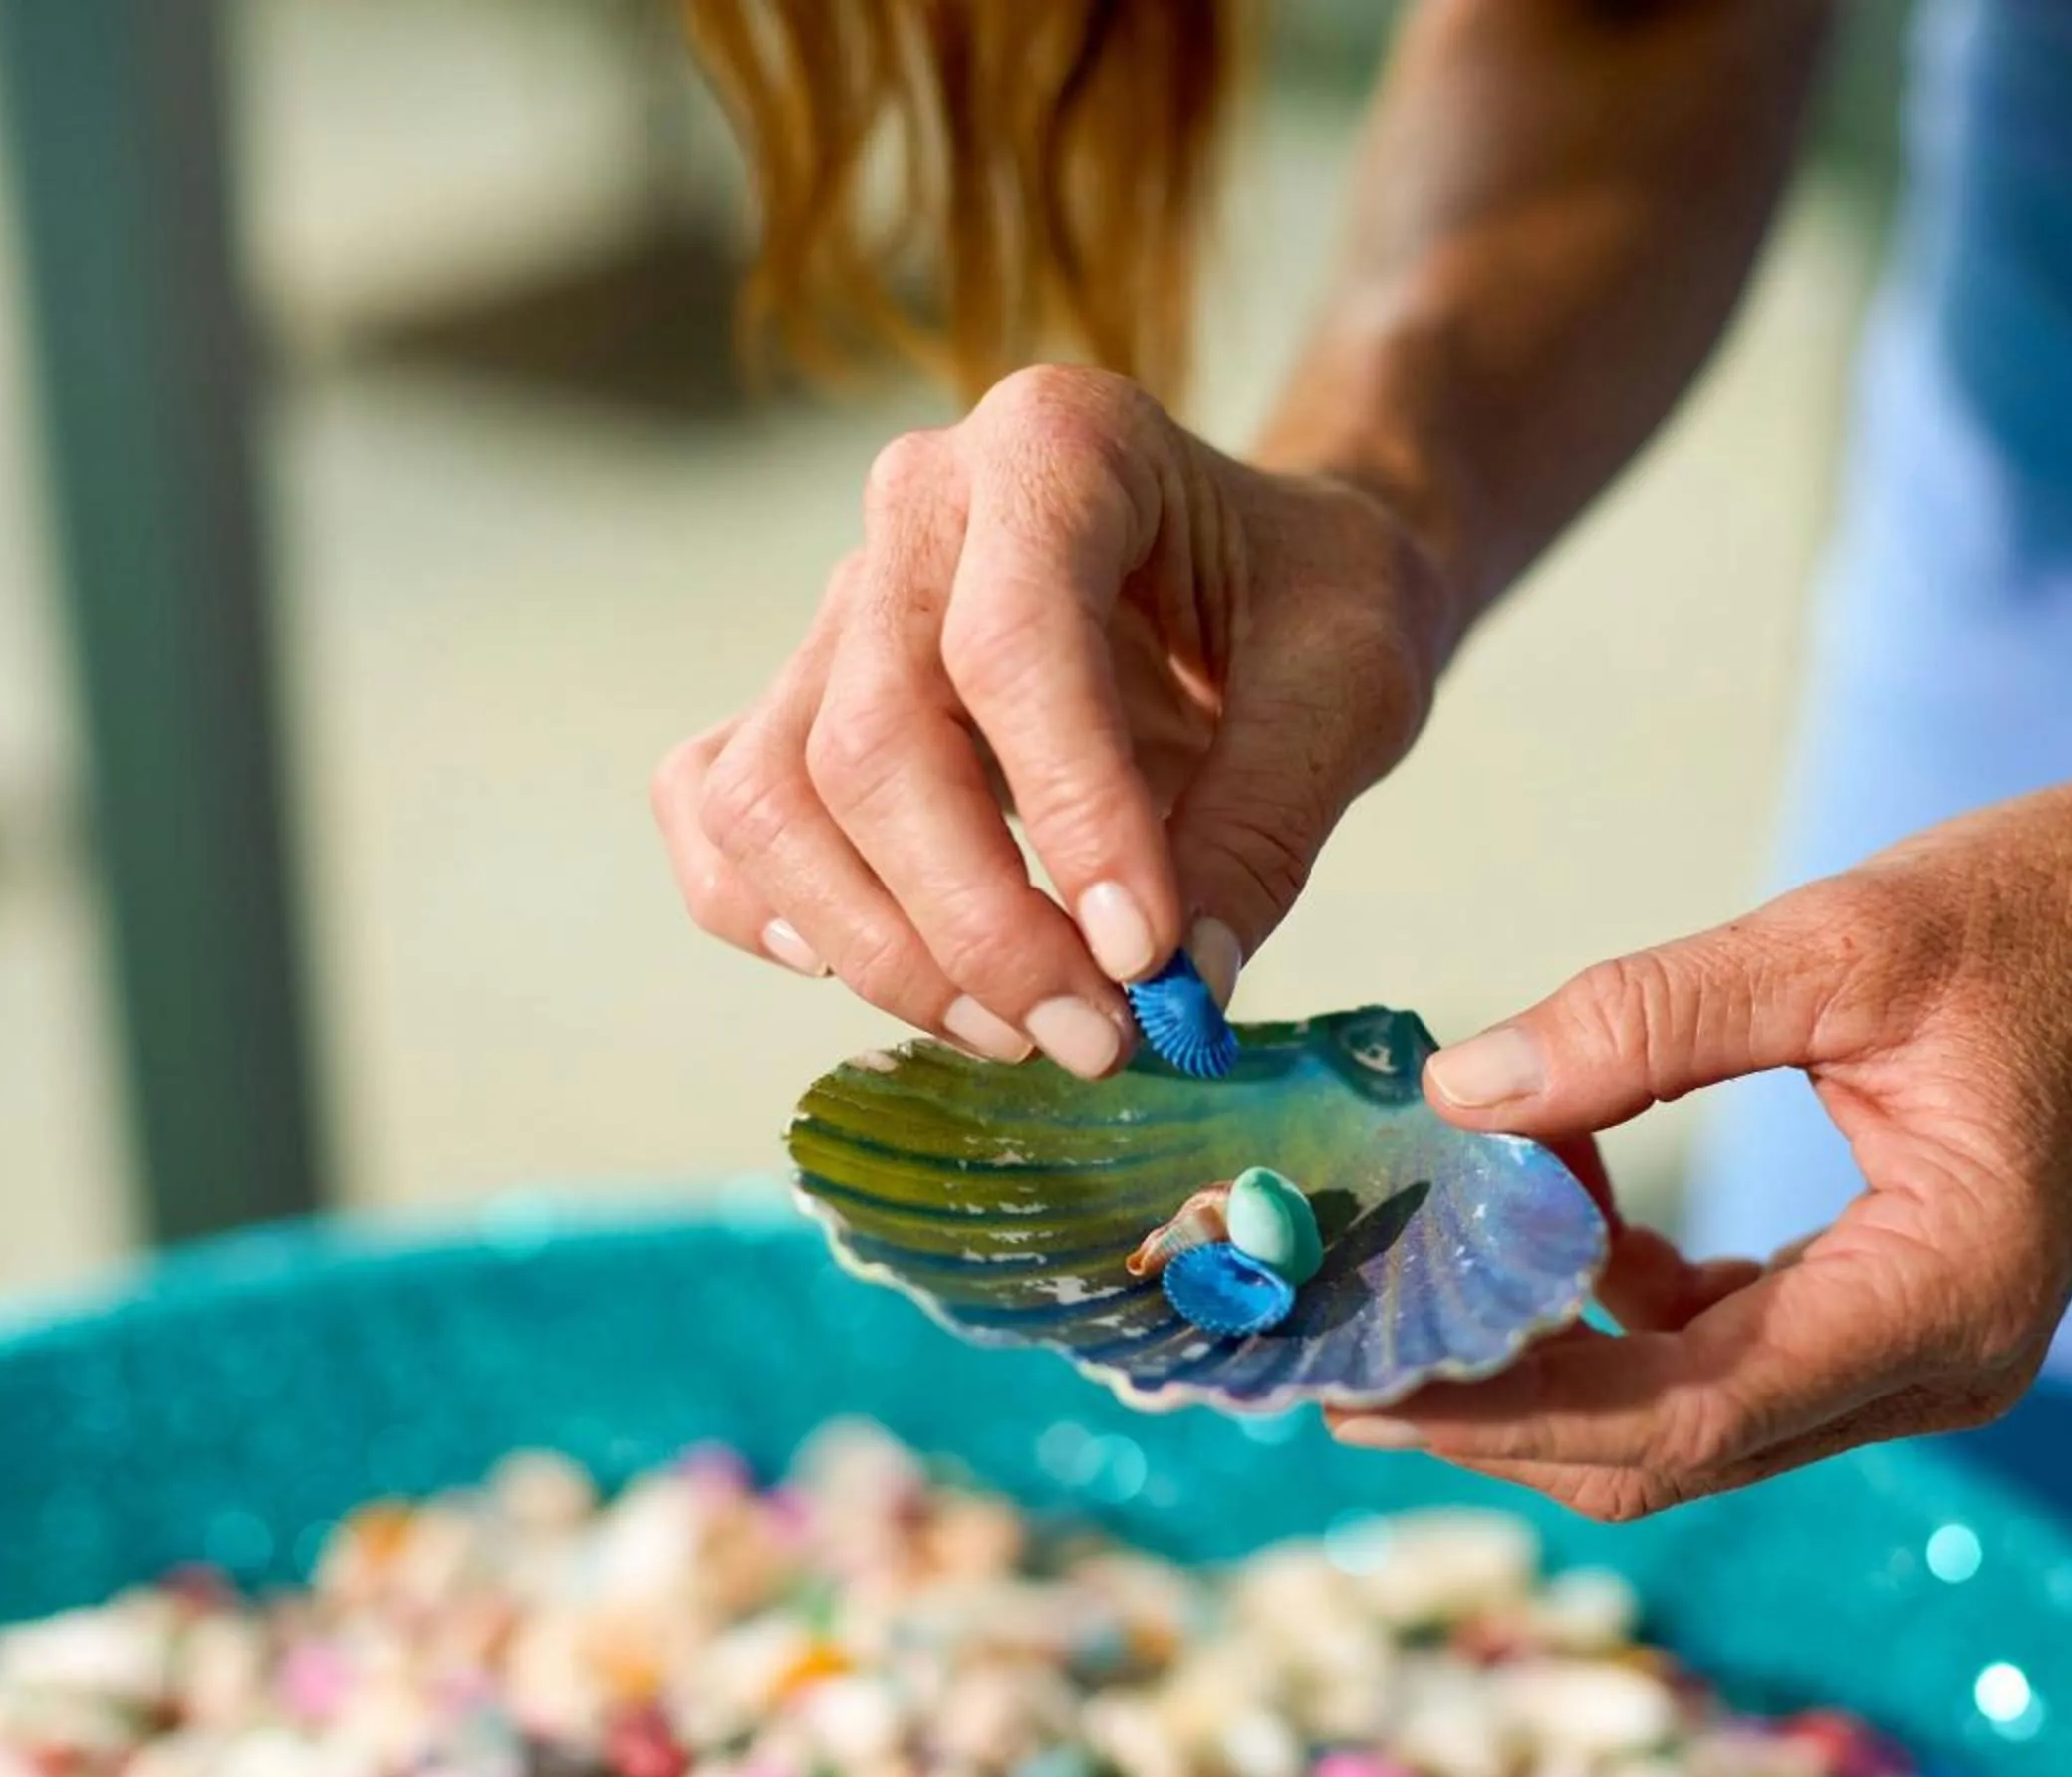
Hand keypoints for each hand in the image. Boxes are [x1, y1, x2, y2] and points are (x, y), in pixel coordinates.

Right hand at [652, 364, 1452, 1073]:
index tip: (1148, 959)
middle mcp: (919, 505)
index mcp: (1060, 444)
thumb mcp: (1354, 684)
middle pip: (871, 741)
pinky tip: (890, 970)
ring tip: (1024, 1029)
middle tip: (1097, 1037)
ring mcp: (838, 603)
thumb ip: (1270, 824)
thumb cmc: (1307, 599)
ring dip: (881, 949)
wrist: (1261, 566)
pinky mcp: (799, 695)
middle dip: (977, 923)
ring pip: (774, 795)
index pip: (1013, 645)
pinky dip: (770, 913)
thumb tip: (1181, 987)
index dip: (1070, 818)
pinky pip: (716, 811)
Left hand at [1328, 764, 2071, 1519]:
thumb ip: (1645, 1020)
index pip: (1682, 1416)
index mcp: (1940, 1300)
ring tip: (1424, 1270)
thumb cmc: (2046, 908)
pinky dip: (1625, 1303)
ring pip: (1691, 1417)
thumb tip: (1461, 1089)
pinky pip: (1731, 1352)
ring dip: (1554, 1356)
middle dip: (1499, 1416)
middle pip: (1673, 1451)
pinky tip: (1560, 1202)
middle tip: (1338, 1367)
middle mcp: (1940, 1365)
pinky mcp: (1900, 1311)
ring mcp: (1926, 1353)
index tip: (1363, 1390)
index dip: (1508, 1415)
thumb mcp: (1838, 943)